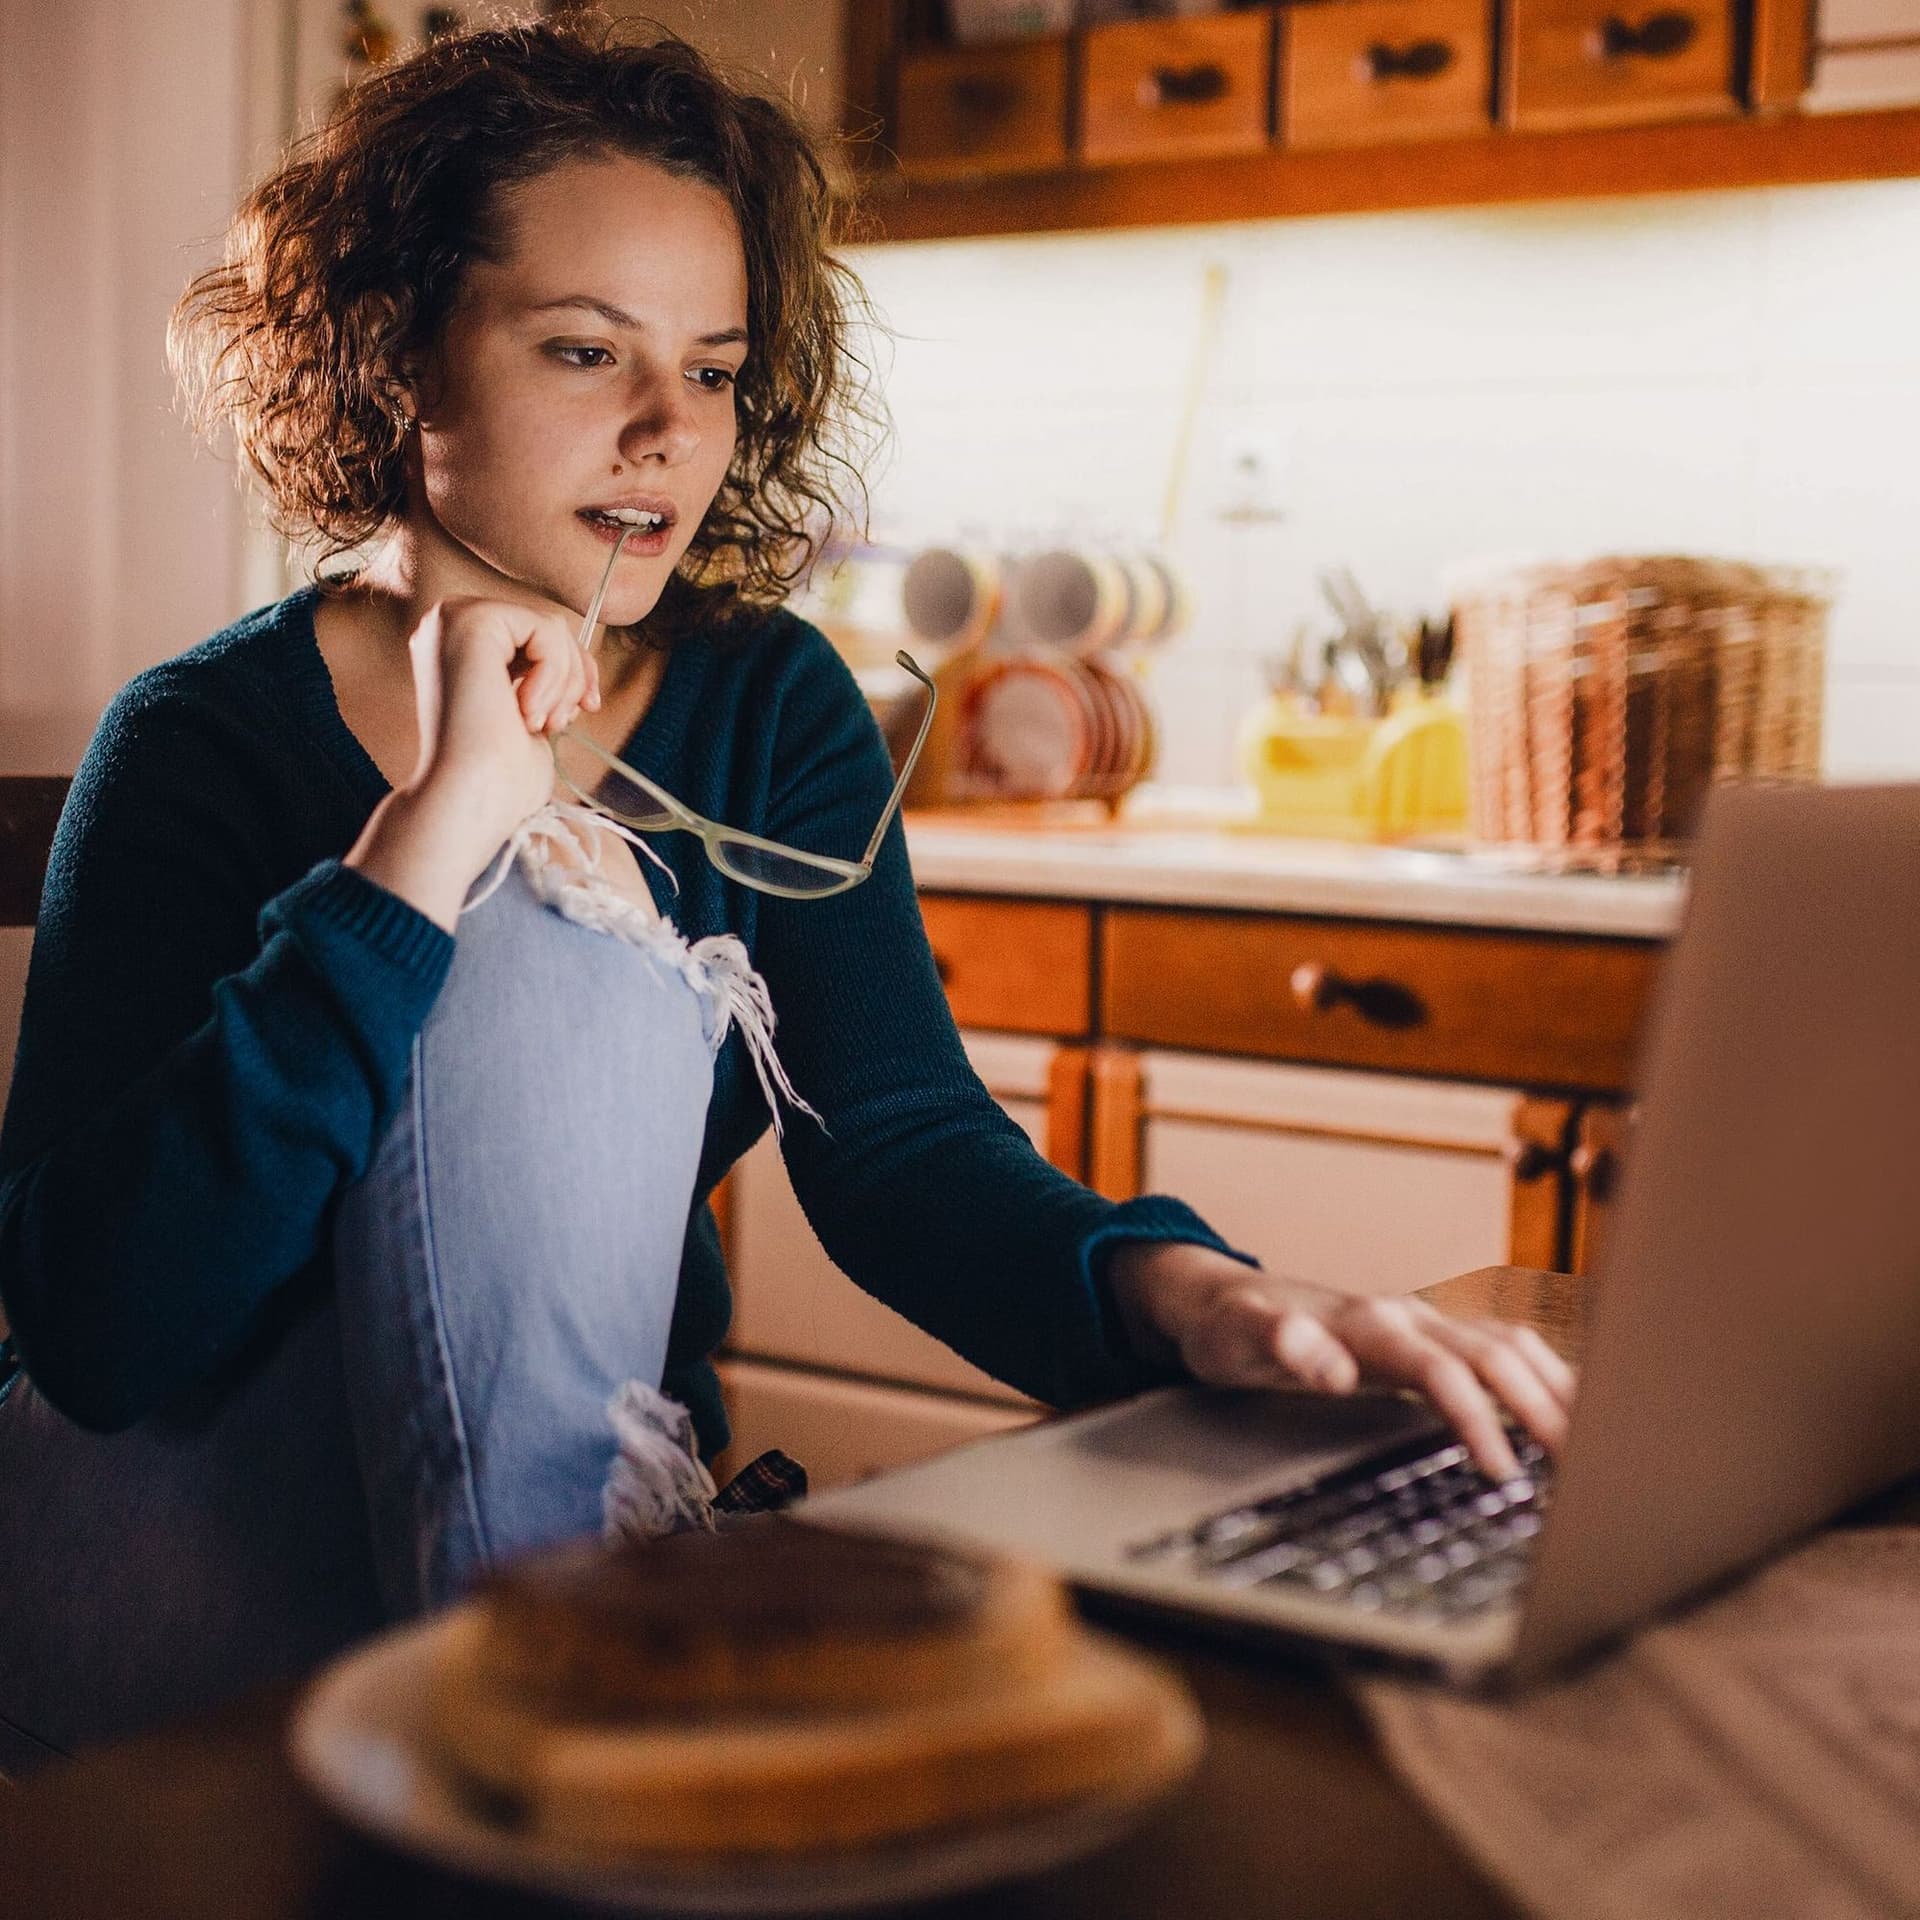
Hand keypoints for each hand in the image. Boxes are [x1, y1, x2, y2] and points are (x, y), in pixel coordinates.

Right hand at [404, 595, 600, 847]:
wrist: (470, 797)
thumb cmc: (498, 772)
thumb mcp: (526, 710)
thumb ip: (539, 676)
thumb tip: (578, 657)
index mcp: (455, 644)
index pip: (533, 635)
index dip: (571, 669)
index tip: (585, 709)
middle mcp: (446, 623)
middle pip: (545, 626)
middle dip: (573, 675)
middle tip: (560, 723)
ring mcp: (453, 619)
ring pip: (550, 628)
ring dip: (564, 684)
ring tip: (541, 724)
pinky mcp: (471, 621)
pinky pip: (546, 630)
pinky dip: (554, 676)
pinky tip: (527, 713)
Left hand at [1105, 1242, 1574, 1482]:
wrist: (1218, 1298)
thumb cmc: (1230, 1327)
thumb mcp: (1237, 1341)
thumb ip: (1281, 1345)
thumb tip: (1330, 1362)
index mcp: (1369, 1324)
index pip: (1441, 1370)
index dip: (1475, 1419)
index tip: (1501, 1474)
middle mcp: (1406, 1317)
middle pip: (1494, 1355)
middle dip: (1544, 1408)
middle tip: (1586, 1473)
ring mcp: (1422, 1323)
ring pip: (1510, 1346)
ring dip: (1557, 1389)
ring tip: (1604, 1446)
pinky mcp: (1427, 1336)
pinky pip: (1502, 1348)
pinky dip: (1543, 1376)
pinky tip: (1568, 1412)